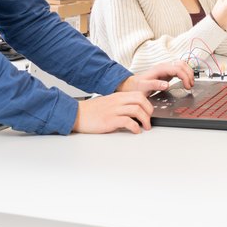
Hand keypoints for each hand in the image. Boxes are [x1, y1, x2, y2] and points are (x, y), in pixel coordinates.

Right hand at [73, 62, 195, 133]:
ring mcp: (114, 110)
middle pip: (140, 100)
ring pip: (137, 110)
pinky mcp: (110, 120)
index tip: (149, 112)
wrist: (77, 114)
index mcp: (118, 96)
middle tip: (149, 120)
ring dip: (145, 120)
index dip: (148, 104)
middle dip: (149, 111)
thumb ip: (121, 104)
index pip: (139, 95)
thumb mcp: (109, 103)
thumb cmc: (92, 111)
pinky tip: (136, 131)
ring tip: (145, 127)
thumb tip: (135, 111)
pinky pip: (128, 122)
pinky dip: (135, 127)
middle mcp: (117, 101)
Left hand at [122, 61, 195, 91]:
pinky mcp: (167, 72)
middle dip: (189, 74)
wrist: (132, 85)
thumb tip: (167, 85)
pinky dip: (185, 74)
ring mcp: (166, 69)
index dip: (185, 77)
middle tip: (190, 85)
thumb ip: (155, 85)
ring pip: (182, 65)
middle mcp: (164, 66)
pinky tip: (186, 81)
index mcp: (160, 69)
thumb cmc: (137, 86)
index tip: (187, 86)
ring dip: (188, 73)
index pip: (178, 69)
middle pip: (182, 65)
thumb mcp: (144, 87)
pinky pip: (179, 69)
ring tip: (190, 83)